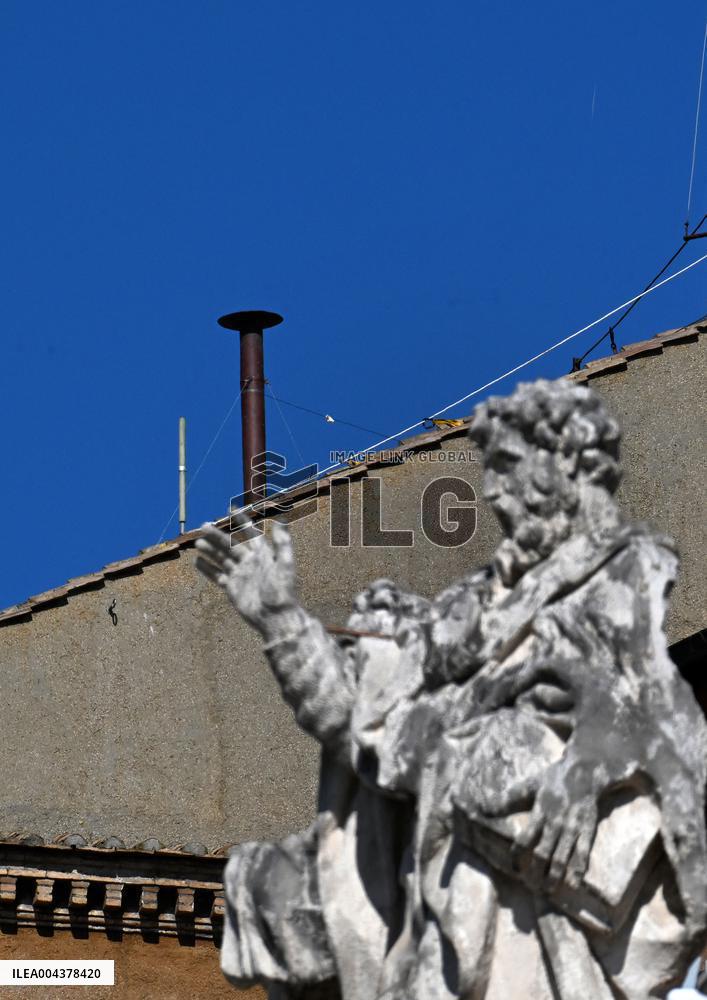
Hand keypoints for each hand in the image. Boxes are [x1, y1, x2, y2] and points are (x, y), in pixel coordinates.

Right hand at [195, 513, 296, 634]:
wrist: (276, 617)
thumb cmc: (283, 591)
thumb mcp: (285, 564)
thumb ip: (282, 543)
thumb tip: (281, 519)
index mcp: (263, 554)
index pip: (251, 534)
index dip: (242, 522)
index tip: (232, 510)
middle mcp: (250, 562)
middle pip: (230, 544)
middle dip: (218, 535)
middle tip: (204, 525)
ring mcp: (241, 575)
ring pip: (222, 559)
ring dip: (210, 550)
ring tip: (198, 542)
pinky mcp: (233, 588)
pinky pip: (217, 576)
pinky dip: (207, 569)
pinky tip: (197, 562)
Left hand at [483, 754, 599, 890]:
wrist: (584, 771)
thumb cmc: (553, 779)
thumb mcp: (529, 786)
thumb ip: (507, 800)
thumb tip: (481, 807)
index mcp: (540, 812)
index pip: (525, 838)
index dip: (518, 855)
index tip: (514, 866)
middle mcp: (555, 823)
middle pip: (543, 853)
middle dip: (537, 872)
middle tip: (532, 886)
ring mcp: (572, 828)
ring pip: (562, 857)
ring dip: (555, 875)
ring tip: (548, 890)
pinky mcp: (587, 830)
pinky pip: (583, 852)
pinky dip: (578, 869)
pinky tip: (573, 884)